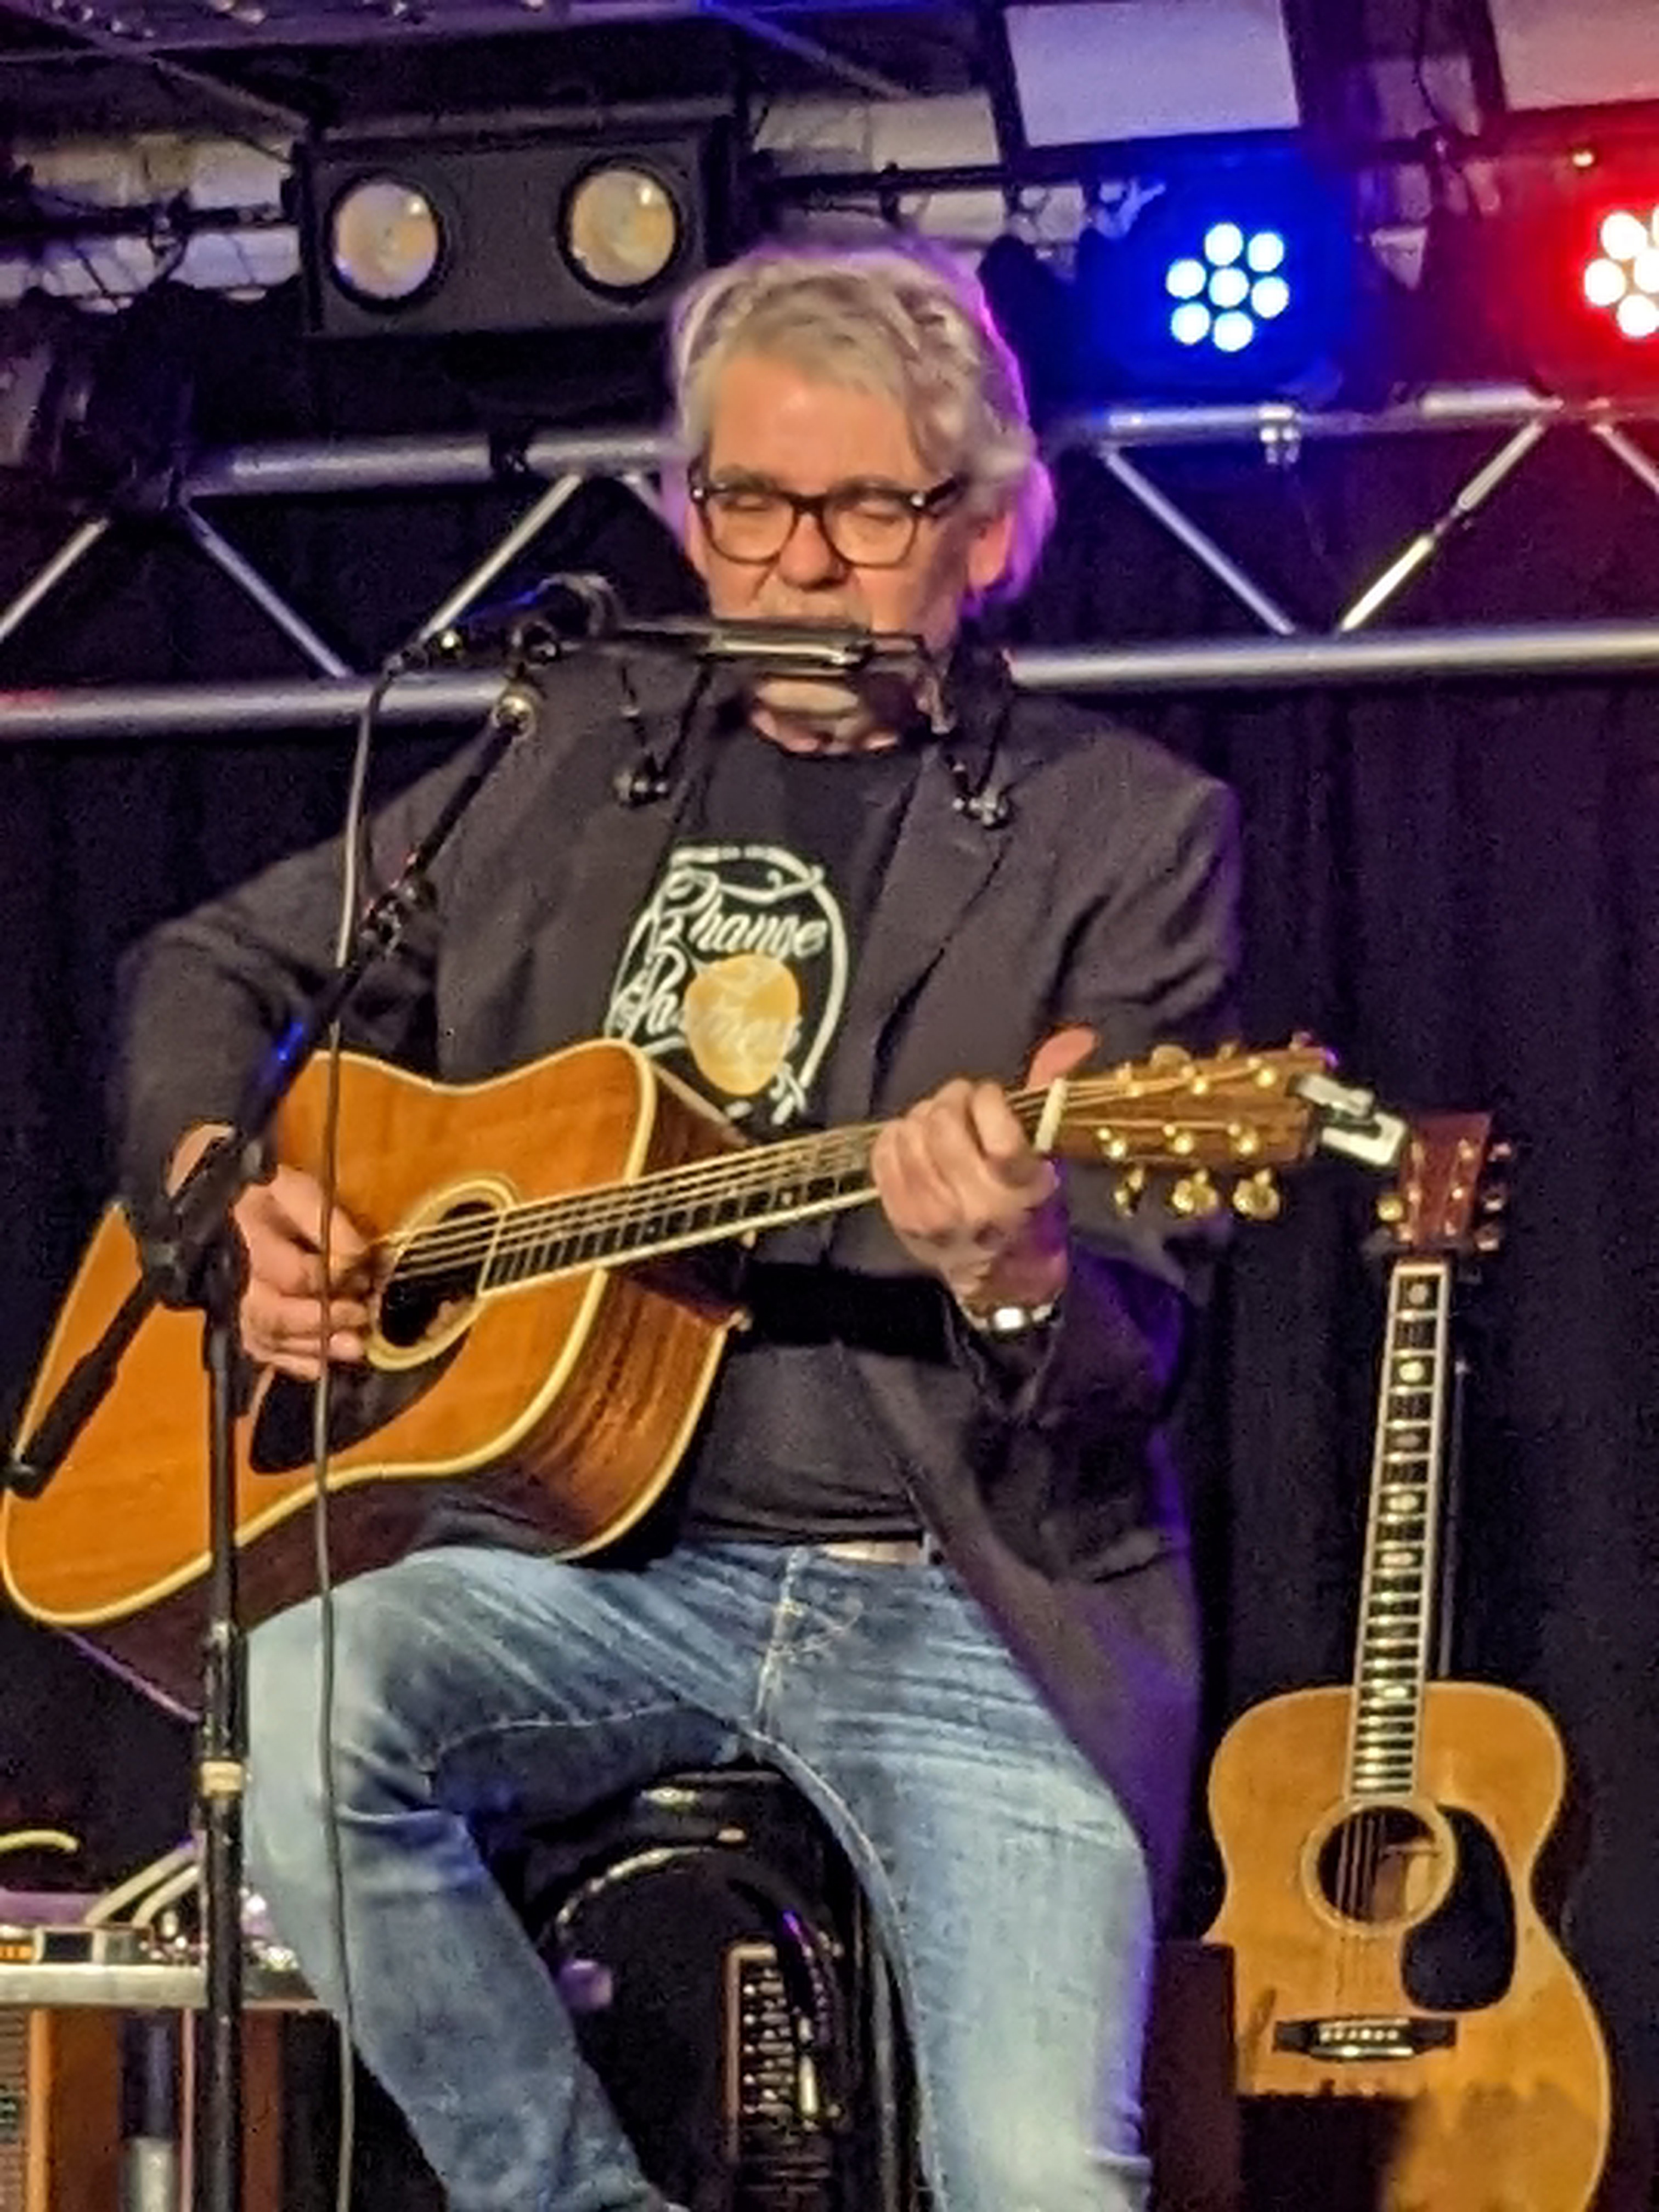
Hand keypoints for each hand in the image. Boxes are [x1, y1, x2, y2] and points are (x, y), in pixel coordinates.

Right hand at [169, 1126, 373, 1380]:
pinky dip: (291, 1363)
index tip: (364, 1270)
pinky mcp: (237, 1322)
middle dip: (322, 1321)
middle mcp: (236, 1282)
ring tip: (353, 1348)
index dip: (333, 1277)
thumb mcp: (294, 1189)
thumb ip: (327, 1222)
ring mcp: (233, 1307)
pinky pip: (260, 1353)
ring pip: (269, 1340)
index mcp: (247, 1242)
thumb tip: (360, 1258)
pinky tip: (320, 1366)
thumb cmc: (259, 1193)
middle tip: (361, 1315)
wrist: (208, 1202)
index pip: (294, 1274)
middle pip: (275, 1316)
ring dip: (313, 1347)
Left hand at [870, 1027, 1096, 1313]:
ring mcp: (931, 1214)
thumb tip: (1075, 1038)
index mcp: (1017, 1190)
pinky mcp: (901, 1218)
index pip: (997, 1128)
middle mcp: (972, 1204)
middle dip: (951, 1099)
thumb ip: (1051, 1102)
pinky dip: (895, 1137)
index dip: (987, 1098)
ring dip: (923, 1116)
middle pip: (944, 1125)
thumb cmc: (1032, 1218)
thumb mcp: (1050, 1166)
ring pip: (910, 1136)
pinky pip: (884, 1158)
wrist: (1002, 1282)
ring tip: (938, 1121)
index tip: (989, 1095)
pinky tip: (912, 1139)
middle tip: (960, 1101)